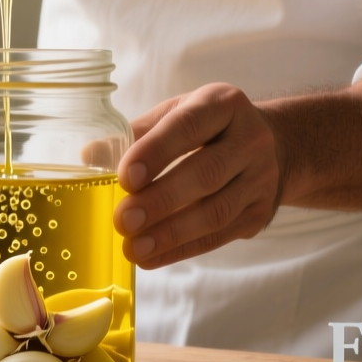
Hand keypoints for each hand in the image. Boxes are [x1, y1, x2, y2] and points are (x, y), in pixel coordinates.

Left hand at [113, 83, 284, 268]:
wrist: (271, 145)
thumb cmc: (207, 129)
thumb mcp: (175, 115)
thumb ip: (135, 134)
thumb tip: (91, 156)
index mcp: (224, 104)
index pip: (189, 126)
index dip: (156, 152)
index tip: (125, 177)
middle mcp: (251, 139)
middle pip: (206, 174)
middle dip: (161, 200)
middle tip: (123, 220)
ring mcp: (261, 178)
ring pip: (216, 211)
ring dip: (171, 233)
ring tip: (134, 246)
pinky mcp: (260, 213)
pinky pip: (220, 236)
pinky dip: (183, 249)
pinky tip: (152, 256)